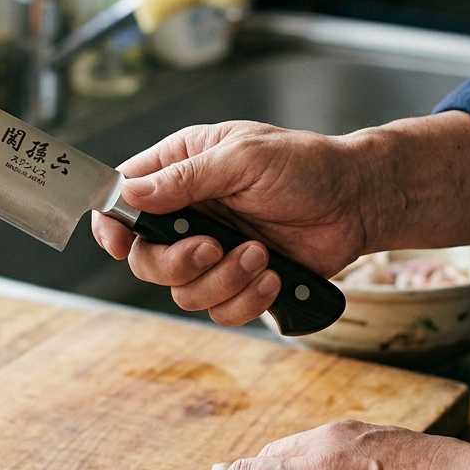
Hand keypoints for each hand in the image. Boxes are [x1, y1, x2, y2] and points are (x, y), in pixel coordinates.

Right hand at [90, 122, 380, 325]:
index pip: (122, 199)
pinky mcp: (240, 282)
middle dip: (176, 262)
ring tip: (261, 255)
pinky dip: (246, 300)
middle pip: (144, 258)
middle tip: (212, 247)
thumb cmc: (306, 165)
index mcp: (181, 170)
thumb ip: (185, 178)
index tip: (120, 244)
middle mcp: (190, 213)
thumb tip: (129, 194)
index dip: (111, 225)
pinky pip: (220, 311)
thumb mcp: (243, 158)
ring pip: (182, 292)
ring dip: (222, 280)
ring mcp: (213, 251)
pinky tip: (274, 277)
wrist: (358, 201)